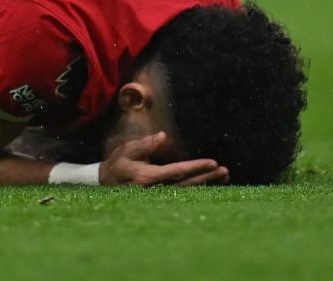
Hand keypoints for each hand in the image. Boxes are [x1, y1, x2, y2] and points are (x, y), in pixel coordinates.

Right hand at [99, 132, 229, 186]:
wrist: (107, 183)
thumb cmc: (118, 164)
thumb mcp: (127, 151)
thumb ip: (145, 144)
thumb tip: (162, 136)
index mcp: (148, 177)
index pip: (178, 171)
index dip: (196, 167)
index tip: (213, 162)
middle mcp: (157, 189)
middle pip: (187, 184)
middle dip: (207, 177)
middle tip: (225, 171)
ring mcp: (160, 195)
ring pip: (188, 190)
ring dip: (207, 183)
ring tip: (224, 176)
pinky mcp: (163, 196)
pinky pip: (185, 193)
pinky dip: (200, 187)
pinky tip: (211, 183)